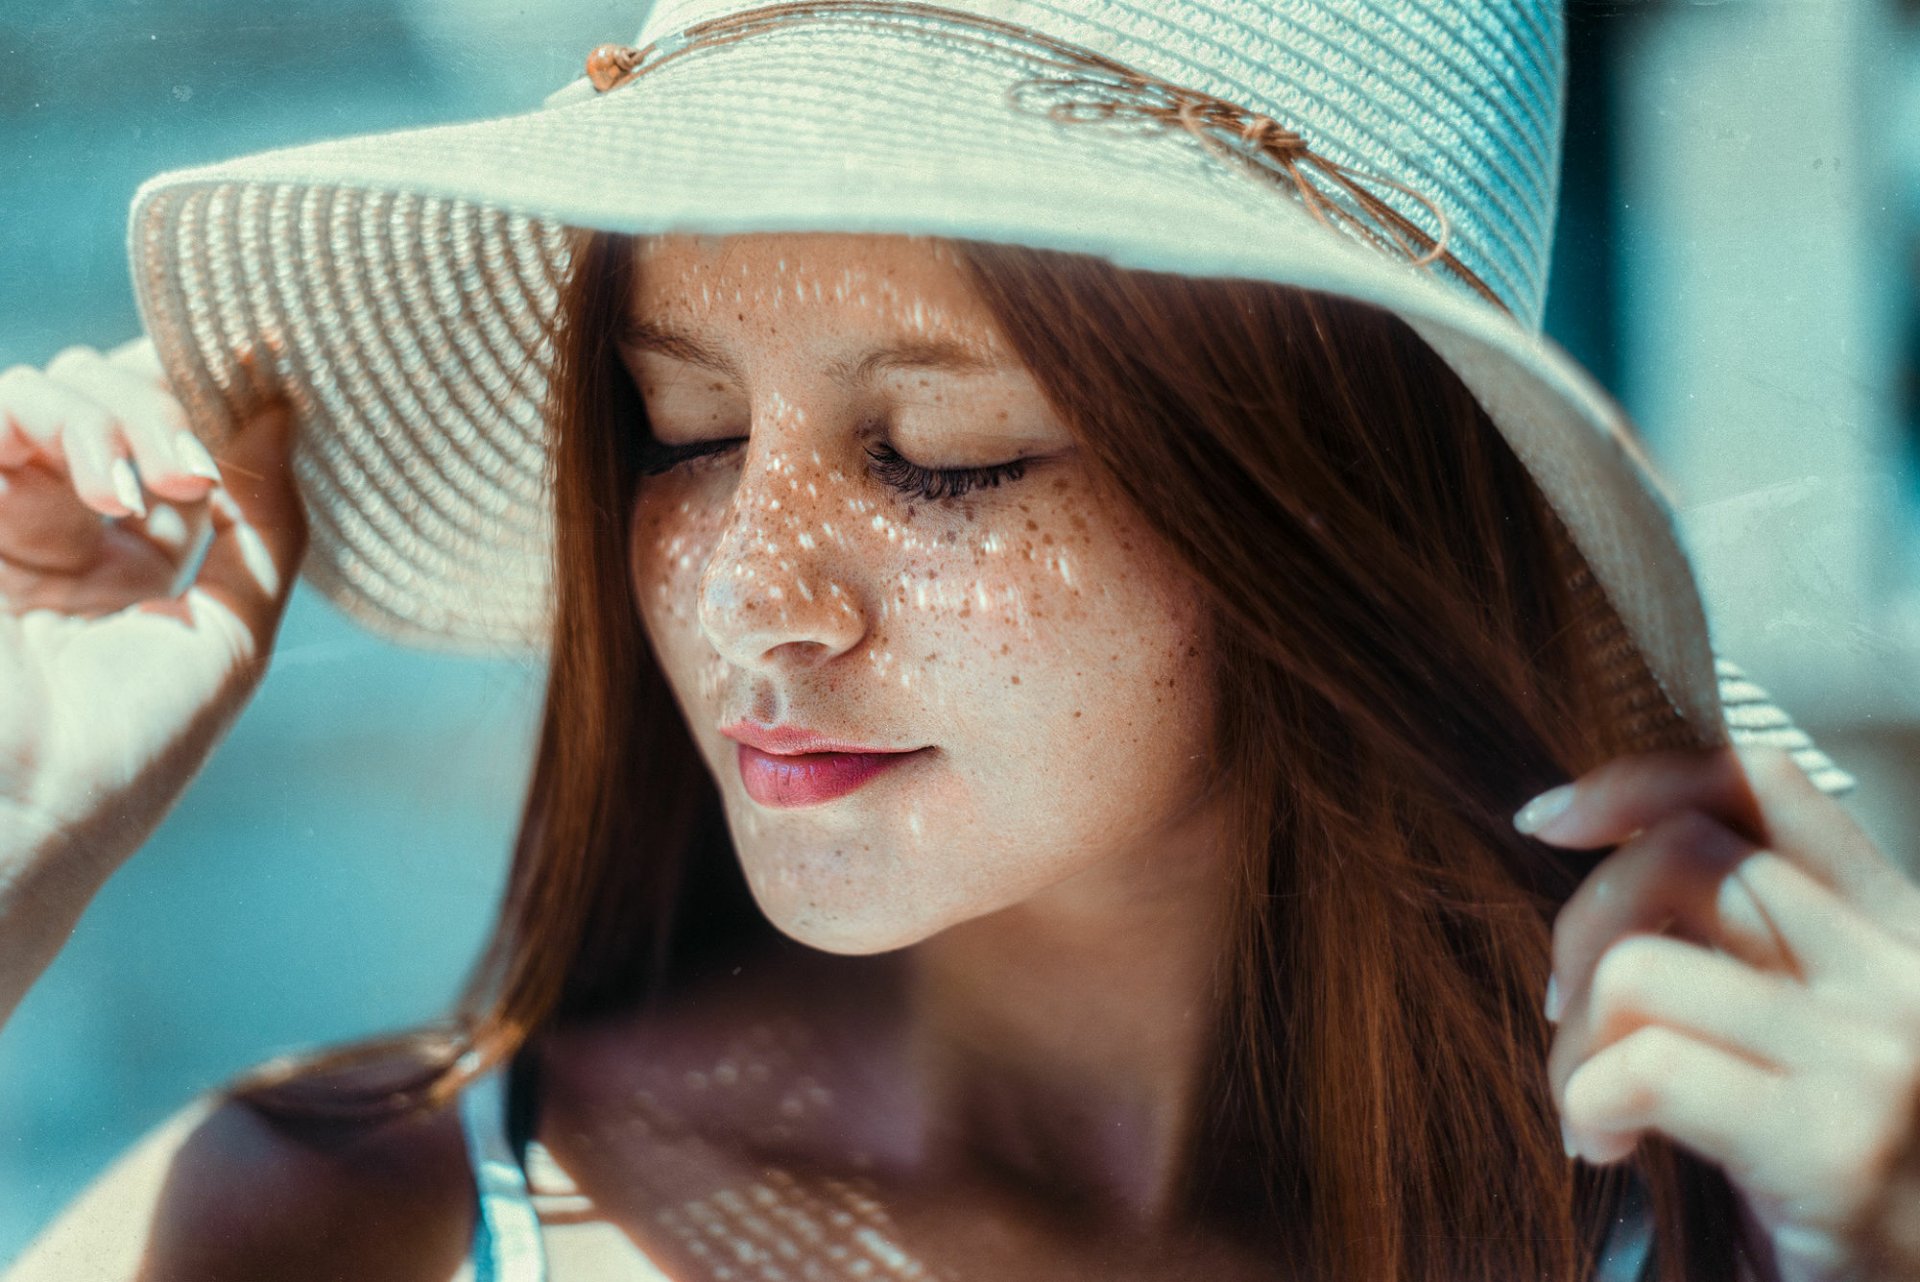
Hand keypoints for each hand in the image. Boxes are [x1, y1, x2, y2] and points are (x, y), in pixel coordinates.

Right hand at [0, 338, 304, 1014]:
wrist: (18, 817)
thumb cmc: (129, 751)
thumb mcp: (234, 637)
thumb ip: (265, 529)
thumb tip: (288, 413)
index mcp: (129, 568)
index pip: (175, 447)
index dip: (218, 401)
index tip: (274, 362)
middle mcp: (60, 532)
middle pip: (119, 400)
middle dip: (172, 409)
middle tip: (200, 474)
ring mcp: (0, 517)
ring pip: (59, 389)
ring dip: (127, 415)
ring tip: (164, 486)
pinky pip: (3, 404)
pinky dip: (72, 422)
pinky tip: (112, 492)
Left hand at [1523, 747, 1919, 1281]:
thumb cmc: (1857, 1185)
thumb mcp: (1825, 1038)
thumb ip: (1758, 949)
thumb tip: (1611, 865)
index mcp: (1901, 931)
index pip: (1762, 783)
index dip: (1637, 780)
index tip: (1551, 818)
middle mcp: (1902, 973)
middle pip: (1682, 854)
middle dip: (1581, 924)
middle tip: (1563, 1008)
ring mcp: (1876, 1056)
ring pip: (1641, 965)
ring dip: (1574, 1041)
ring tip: (1591, 1105)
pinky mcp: (1836, 1147)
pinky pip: (1645, 1069)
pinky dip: (1588, 1103)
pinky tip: (1602, 1148)